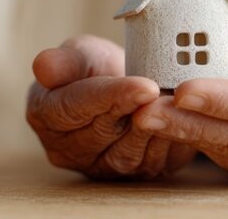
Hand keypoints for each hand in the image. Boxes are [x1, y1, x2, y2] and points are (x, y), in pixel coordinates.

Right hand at [26, 35, 195, 179]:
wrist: (128, 85)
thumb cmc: (98, 68)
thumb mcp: (81, 53)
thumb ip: (64, 61)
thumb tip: (43, 67)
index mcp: (45, 115)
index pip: (74, 107)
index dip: (110, 96)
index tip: (145, 85)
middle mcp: (67, 149)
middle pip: (102, 133)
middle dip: (137, 111)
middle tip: (165, 92)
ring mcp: (100, 167)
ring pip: (129, 153)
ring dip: (156, 128)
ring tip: (177, 103)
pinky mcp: (133, 174)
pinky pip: (154, 163)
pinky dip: (171, 140)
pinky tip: (184, 119)